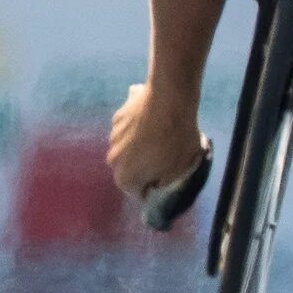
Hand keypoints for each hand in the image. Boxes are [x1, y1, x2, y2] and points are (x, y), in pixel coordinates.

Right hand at [108, 82, 207, 202]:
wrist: (169, 100)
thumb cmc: (176, 140)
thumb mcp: (180, 169)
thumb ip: (164, 182)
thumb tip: (156, 183)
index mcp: (126, 177)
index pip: (138, 192)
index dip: (153, 187)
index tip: (166, 178)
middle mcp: (113, 160)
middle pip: (129, 170)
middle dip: (144, 168)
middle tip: (165, 157)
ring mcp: (112, 137)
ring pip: (126, 149)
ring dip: (139, 147)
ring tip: (161, 137)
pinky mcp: (117, 118)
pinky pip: (127, 130)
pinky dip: (137, 129)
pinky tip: (154, 121)